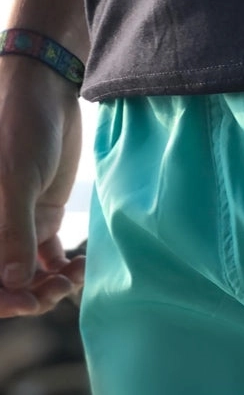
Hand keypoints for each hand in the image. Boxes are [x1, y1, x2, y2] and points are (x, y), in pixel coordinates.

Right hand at [0, 56, 85, 316]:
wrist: (46, 91)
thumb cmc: (19, 126)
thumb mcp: (16, 179)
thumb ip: (14, 231)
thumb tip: (15, 283)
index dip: (0, 298)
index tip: (27, 303)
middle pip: (6, 281)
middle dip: (29, 296)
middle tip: (59, 290)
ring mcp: (16, 225)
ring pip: (29, 275)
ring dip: (50, 285)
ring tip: (74, 278)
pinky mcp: (41, 216)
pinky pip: (48, 257)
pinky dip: (64, 269)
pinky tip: (83, 268)